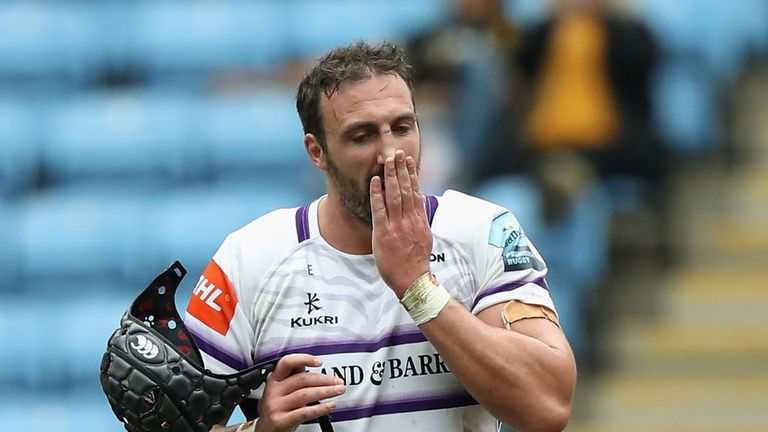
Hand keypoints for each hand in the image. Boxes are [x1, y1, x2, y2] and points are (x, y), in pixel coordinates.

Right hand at [254, 354, 344, 431]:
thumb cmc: (277, 411)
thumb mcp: (281, 392)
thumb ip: (293, 378)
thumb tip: (309, 365)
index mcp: (274, 380)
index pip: (287, 362)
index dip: (304, 359)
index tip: (319, 362)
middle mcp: (273, 391)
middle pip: (303, 379)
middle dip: (325, 379)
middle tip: (338, 382)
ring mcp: (276, 406)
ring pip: (305, 394)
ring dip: (326, 391)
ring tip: (338, 391)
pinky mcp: (281, 420)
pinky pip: (304, 412)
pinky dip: (321, 408)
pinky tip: (331, 405)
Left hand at [370, 150, 432, 296]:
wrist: (412, 280)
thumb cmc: (416, 262)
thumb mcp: (424, 238)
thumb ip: (420, 221)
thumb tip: (419, 207)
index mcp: (420, 220)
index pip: (416, 192)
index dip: (412, 175)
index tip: (409, 161)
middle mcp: (410, 220)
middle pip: (405, 189)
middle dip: (401, 170)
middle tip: (397, 153)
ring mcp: (397, 226)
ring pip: (394, 195)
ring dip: (390, 176)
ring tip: (387, 161)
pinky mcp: (384, 233)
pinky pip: (380, 209)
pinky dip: (377, 194)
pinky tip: (375, 181)